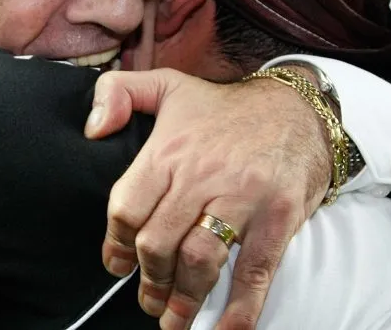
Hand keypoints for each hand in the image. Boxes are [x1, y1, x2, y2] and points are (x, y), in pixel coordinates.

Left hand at [85, 68, 330, 329]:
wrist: (299, 109)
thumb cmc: (226, 107)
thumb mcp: (167, 83)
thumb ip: (117, 93)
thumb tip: (91, 129)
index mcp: (170, 149)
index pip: (127, 206)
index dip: (115, 243)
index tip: (114, 264)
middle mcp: (201, 175)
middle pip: (158, 242)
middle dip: (148, 280)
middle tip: (147, 299)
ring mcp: (242, 198)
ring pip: (199, 260)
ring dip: (182, 299)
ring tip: (173, 319)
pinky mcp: (277, 218)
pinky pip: (254, 272)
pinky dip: (239, 310)